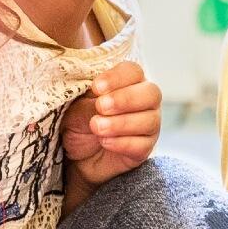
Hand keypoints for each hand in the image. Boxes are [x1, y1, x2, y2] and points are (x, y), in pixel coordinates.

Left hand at [62, 63, 162, 194]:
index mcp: (128, 82)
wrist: (76, 156)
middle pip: (151, 93)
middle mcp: (144, 101)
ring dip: (121, 123)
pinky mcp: (144, 149)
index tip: (96, 87)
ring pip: (149, 121)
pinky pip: (142, 145)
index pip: (133, 71)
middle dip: (126, 99)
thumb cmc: (79, 124)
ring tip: (96, 127)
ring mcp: (148, 125)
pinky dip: (122, 143)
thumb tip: (100, 100)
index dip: (117, 78)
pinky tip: (104, 142)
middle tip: (101, 106)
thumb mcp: (77, 110)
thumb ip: (90, 103)